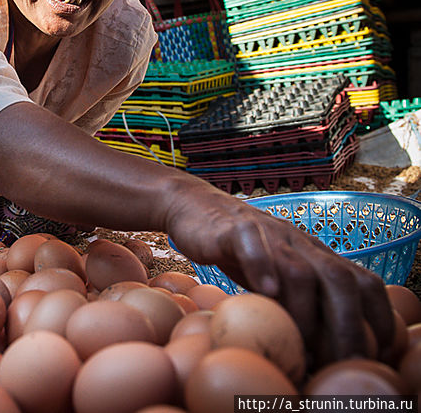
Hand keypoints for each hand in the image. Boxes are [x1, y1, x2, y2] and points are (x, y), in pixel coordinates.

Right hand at [165, 185, 394, 366]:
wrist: (192, 205)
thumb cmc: (237, 249)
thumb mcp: (273, 275)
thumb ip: (294, 303)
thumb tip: (315, 356)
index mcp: (315, 255)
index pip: (362, 282)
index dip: (377, 318)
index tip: (373, 355)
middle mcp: (299, 243)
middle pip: (338, 280)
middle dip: (345, 325)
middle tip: (338, 362)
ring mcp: (268, 233)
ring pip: (298, 270)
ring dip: (304, 312)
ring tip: (298, 346)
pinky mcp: (232, 229)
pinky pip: (251, 245)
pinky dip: (262, 267)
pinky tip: (265, 291)